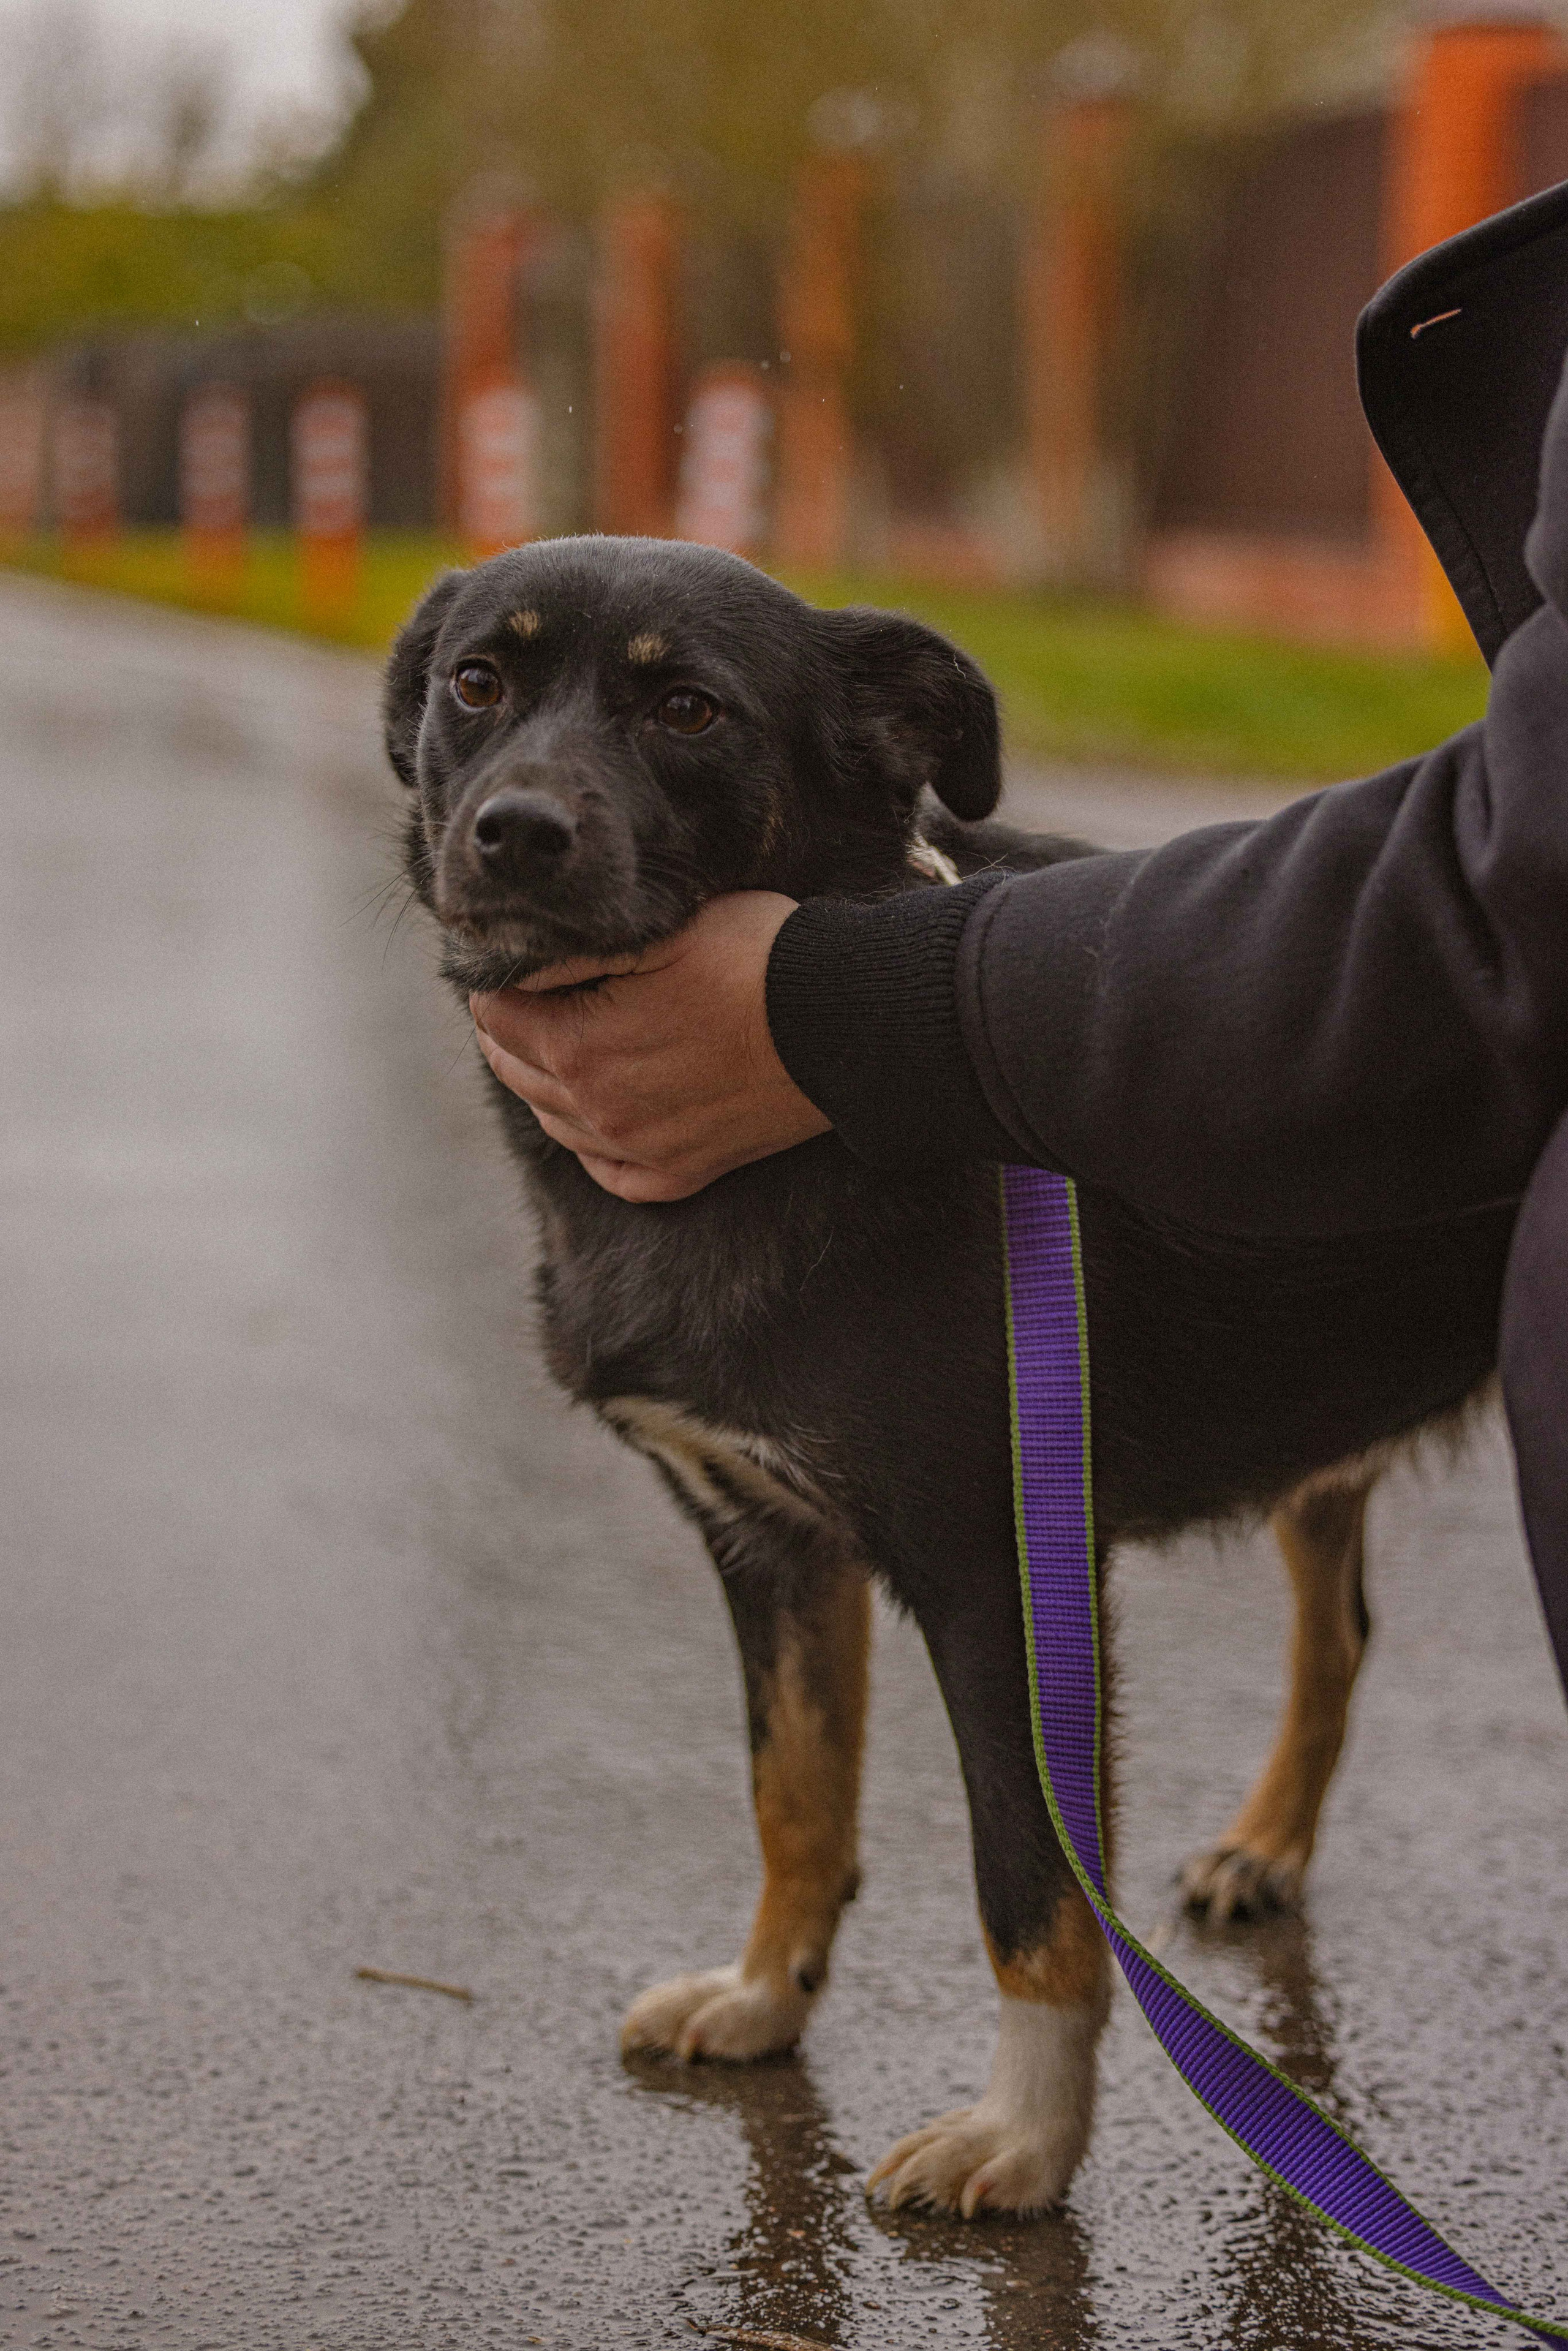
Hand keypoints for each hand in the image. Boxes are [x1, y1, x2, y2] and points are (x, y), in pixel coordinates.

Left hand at [470, 891, 831, 1201]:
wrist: (846, 1023)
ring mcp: (643, 1149)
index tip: (510, 961)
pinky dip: (591, 1146)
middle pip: (516, 1071)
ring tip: (548, 1047)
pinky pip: (612, 1173)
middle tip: (516, 998)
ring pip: (556, 1122)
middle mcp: (600, 1112)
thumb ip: (581, 953)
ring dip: (540, 1082)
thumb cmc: (758, 960)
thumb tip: (522, 966)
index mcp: (581, 1048)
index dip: (496, 983)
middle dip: (507, 1032)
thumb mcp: (662, 932)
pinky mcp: (685, 1170)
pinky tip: (597, 1120)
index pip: (497, 1016)